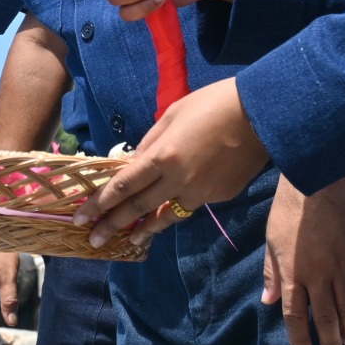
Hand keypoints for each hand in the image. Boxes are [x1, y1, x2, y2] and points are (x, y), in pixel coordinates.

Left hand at [72, 77, 268, 246]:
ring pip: (168, 215)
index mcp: (163, 157)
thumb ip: (150, 143)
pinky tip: (176, 205)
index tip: (81, 217)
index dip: (100, 204)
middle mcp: (179, 180)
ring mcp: (202, 193)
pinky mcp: (221, 196)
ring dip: (147, 228)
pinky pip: (194, 203)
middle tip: (94, 240)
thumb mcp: (172, 115)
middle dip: (113, 226)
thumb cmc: (213, 104)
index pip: (123, 186)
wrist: (263, 115)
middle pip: (139, 209)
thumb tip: (134, 164)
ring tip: (132, 240)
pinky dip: (180, 205)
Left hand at [263, 172, 344, 344]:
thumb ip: (273, 272)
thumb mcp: (272, 240)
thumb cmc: (289, 210)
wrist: (319, 183)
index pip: (295, 314)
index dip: (300, 338)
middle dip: (329, 340)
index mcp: (293, 272)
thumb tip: (268, 300)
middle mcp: (318, 274)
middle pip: (325, 316)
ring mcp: (342, 266)